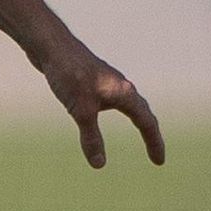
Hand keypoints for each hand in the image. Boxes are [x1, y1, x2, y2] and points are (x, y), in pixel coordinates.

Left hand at [34, 27, 164, 169]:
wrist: (51, 46)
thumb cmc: (69, 74)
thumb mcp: (81, 111)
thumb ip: (91, 137)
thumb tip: (99, 164)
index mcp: (124, 93)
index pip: (146, 122)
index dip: (154, 143)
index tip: (159, 162)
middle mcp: (120, 86)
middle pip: (142, 112)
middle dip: (150, 134)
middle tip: (155, 154)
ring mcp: (106, 81)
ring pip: (128, 103)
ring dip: (137, 119)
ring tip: (141, 131)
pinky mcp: (91, 79)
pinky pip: (111, 99)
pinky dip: (117, 111)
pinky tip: (102, 111)